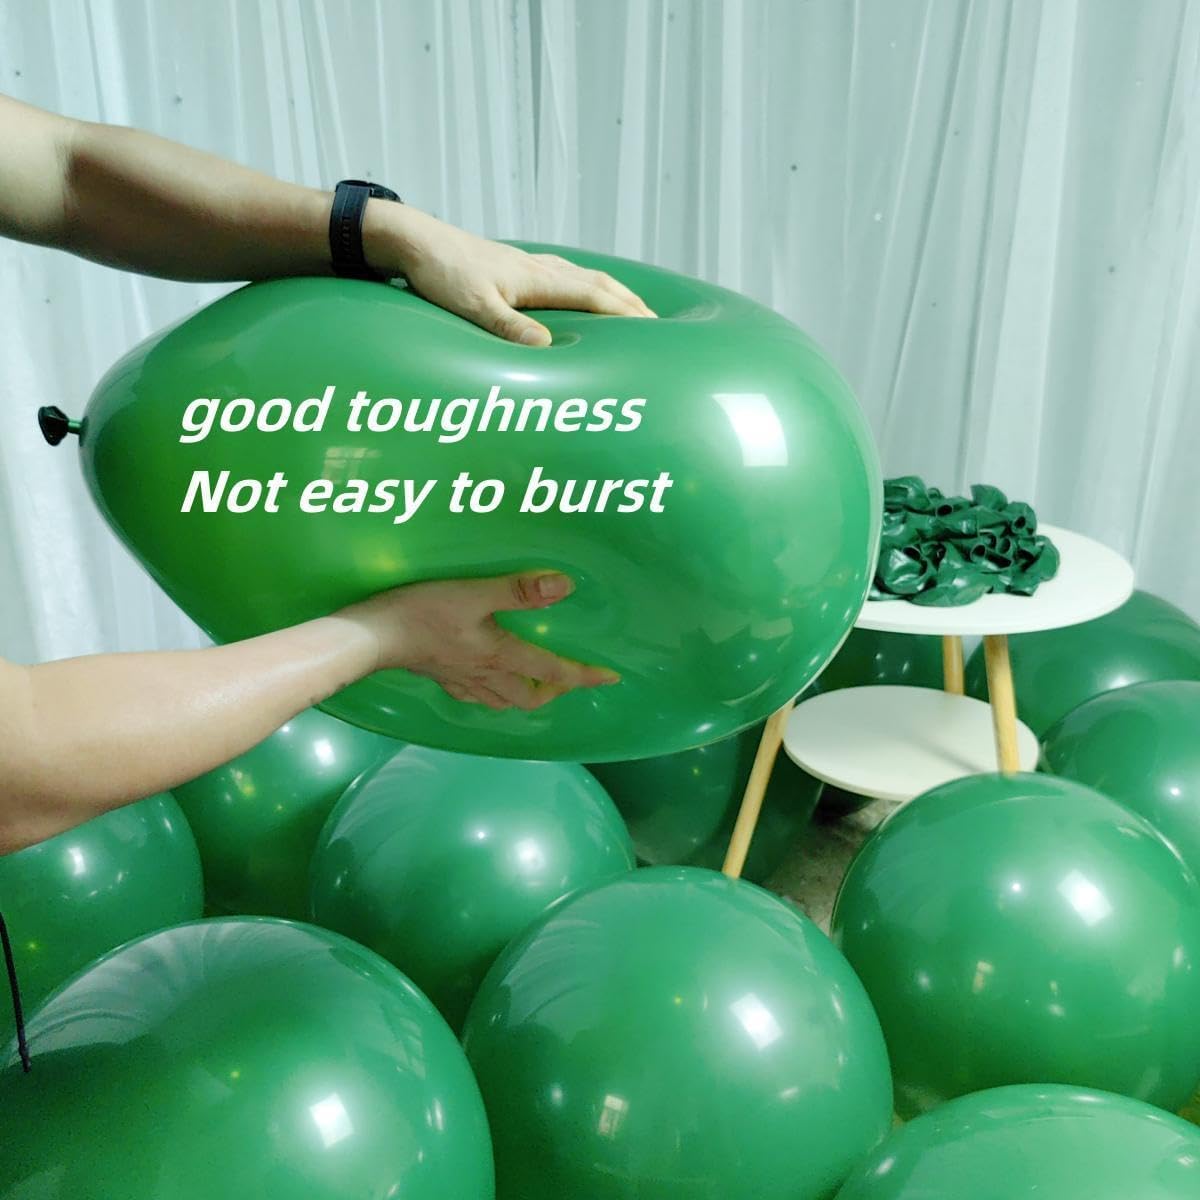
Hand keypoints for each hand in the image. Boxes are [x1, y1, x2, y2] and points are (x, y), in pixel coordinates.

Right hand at [336, 570, 618, 710]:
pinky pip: (476, 696)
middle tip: (568, 679)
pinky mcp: (441, 678)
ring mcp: (462, 681)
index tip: (610, 678)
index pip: (553, 671)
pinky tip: (488, 682)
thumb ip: (519, 591)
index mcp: (500, 655)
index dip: (584, 675)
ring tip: (536, 682)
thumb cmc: (422, 611)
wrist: (371, 636)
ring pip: (503, 701)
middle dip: (554, 692)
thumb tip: (565, 585)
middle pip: (529, 697)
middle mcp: (486, 675)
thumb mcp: (474, 593)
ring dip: (525, 695)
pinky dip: (493, 694)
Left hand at [365, 203, 654, 345]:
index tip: (655, 331)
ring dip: (615, 295)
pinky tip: (586, 293)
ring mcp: (531, 265)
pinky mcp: (518, 266)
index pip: (595, 297)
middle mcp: (542, 268)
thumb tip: (546, 347)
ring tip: (635, 311)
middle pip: (600, 285)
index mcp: (538, 278)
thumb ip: (510, 328)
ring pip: (587, 278)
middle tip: (659, 326)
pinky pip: (568, 275)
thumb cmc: (442, 274)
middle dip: (632, 305)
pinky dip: (590, 287)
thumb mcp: (474, 307)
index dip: (627, 314)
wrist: (415, 240)